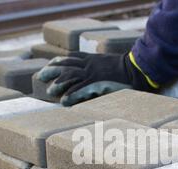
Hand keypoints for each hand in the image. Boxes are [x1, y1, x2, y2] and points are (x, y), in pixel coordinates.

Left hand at [37, 52, 157, 105]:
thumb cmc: (126, 71)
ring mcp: (93, 74)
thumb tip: (91, 82)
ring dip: (58, 84)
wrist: (137, 70)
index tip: (48, 66)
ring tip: (50, 92)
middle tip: (40, 77)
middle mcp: (89, 65)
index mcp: (92, 59)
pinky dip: (71, 95)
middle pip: (65, 65)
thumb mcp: (108, 66)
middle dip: (51, 71)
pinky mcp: (98, 83)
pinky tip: (64, 102)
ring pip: (70, 76)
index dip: (57, 62)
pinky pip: (80, 89)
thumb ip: (97, 70)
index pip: (70, 58)